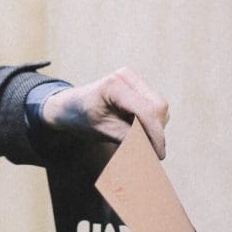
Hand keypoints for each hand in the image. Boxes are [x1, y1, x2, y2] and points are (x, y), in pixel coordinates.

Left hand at [40, 67, 171, 158]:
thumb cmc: (82, 118)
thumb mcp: (103, 132)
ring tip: (134, 135)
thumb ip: (128, 139)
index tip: (159, 156)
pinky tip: (134, 125)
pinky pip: (155, 105)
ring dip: (154, 126)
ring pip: (160, 107)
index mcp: (114, 86)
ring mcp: (134, 77)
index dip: (156, 135)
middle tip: (147, 149)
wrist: (70, 106)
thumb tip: (151, 152)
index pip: (147, 111)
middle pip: (159, 107)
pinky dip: (151, 120)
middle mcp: (127, 76)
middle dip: (157, 131)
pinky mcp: (138, 83)